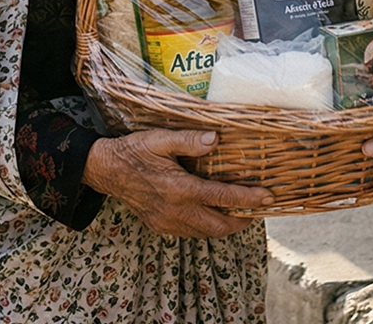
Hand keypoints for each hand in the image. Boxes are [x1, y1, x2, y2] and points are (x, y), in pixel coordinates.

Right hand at [83, 129, 272, 237]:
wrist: (106, 170)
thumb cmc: (134, 151)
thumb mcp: (160, 139)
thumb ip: (188, 141)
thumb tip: (215, 139)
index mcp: (179, 189)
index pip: (222, 197)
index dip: (247, 198)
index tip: (267, 197)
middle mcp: (175, 211)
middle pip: (218, 226)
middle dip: (241, 221)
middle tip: (258, 210)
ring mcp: (166, 222)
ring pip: (205, 233)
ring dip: (225, 226)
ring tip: (240, 213)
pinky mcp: (160, 226)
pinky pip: (190, 232)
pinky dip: (206, 226)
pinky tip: (211, 213)